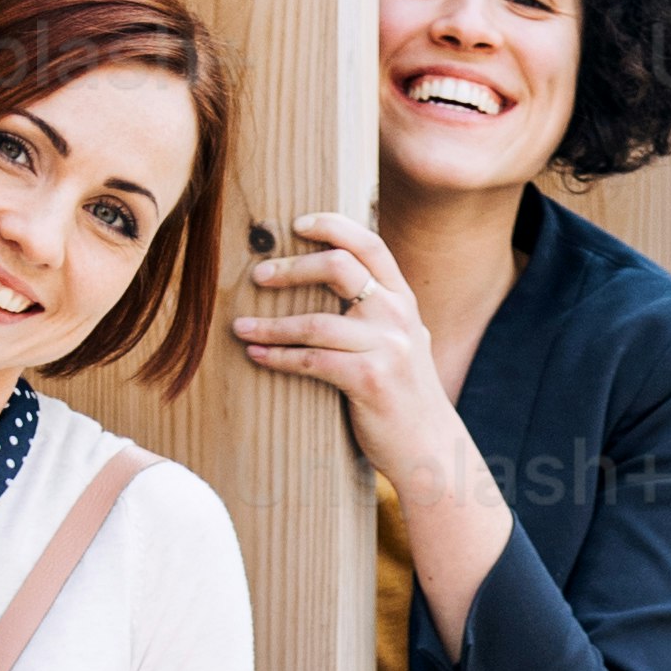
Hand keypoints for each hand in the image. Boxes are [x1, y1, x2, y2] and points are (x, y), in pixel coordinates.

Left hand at [232, 212, 466, 502]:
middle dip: (290, 268)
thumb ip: (377, 311)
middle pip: (338, 267)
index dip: (332, 226)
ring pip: (315, 321)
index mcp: (403, 300)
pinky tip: (256, 354)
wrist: (430, 447)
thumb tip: (331, 282)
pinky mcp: (369, 379)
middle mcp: (397, 316)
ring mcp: (386, 347)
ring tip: (240, 326)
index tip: (296, 223)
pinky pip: (311, 361)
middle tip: (258, 275)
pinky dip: (278, 356)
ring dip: (270, 323)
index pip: (369, 244)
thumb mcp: (402, 341)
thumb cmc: (404, 393)